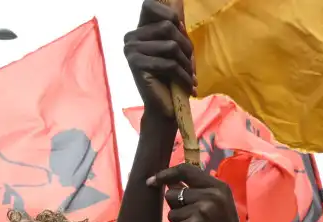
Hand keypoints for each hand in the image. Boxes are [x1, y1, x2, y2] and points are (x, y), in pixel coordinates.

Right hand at [125, 0, 194, 119]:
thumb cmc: (171, 79)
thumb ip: (175, 29)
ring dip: (187, 64)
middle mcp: (130, 38)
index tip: (181, 30)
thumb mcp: (176, 50)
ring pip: (172, 45)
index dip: (169, 13)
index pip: (150, 5)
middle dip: (186, 46)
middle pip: (168, 26)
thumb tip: (178, 10)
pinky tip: (188, 86)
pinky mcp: (136, 65)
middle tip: (191, 65)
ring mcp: (131, 51)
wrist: (164, 109)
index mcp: (139, 30)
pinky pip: (169, 63)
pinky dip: (184, 76)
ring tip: (190, 77)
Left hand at [149, 164, 250, 221]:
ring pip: (172, 212)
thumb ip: (196, 192)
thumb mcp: (216, 206)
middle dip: (176, 208)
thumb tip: (168, 182)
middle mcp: (213, 194)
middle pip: (173, 193)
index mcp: (219, 186)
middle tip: (193, 220)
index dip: (166, 174)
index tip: (152, 181)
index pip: (186, 169)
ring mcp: (205, 208)